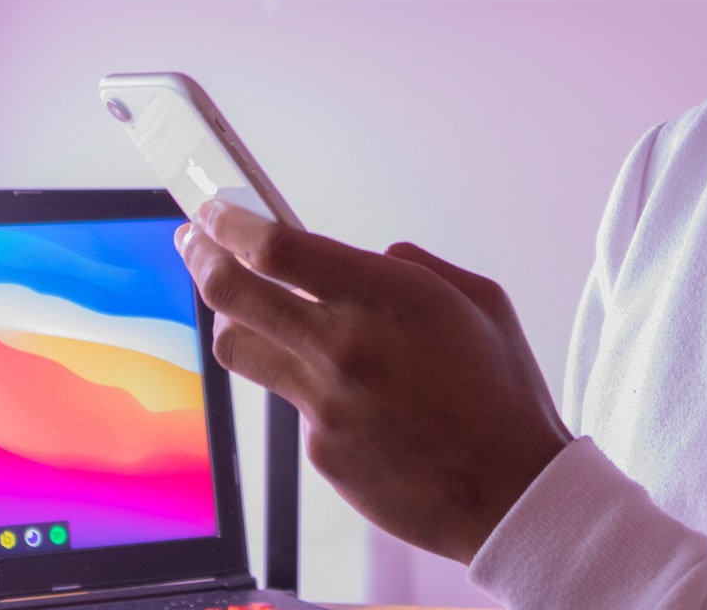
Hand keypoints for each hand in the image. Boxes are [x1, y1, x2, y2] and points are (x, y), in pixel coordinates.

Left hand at [178, 201, 571, 562]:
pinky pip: (294, 403)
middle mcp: (341, 347)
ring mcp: (324, 404)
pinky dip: (307, 387)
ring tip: (234, 305)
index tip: (213, 211)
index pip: (275, 248)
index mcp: (383, 298)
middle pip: (231, 292)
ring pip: (239, 348)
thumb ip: (414, 268)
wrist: (514, 495)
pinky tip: (351, 398)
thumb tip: (370, 258)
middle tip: (192, 241)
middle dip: (201, 256)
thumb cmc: (504, 391)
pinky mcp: (320, 452)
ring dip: (228, 318)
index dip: (230, 223)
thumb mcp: (478, 300)